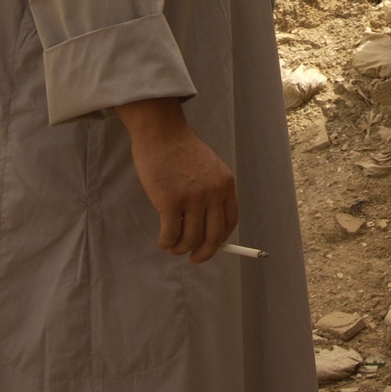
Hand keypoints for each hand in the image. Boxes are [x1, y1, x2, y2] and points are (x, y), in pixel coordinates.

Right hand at [117, 97, 238, 263]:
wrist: (161, 132)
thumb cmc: (179, 151)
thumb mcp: (206, 169)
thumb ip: (210, 194)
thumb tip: (206, 230)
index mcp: (225, 184)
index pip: (230, 221)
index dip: (221, 239)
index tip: (210, 247)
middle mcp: (213, 192)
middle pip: (214, 237)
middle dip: (204, 254)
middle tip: (194, 259)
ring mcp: (193, 197)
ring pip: (190, 239)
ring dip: (180, 248)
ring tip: (171, 246)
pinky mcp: (171, 201)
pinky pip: (171, 235)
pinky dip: (166, 243)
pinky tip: (163, 240)